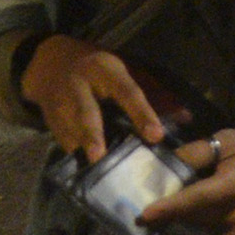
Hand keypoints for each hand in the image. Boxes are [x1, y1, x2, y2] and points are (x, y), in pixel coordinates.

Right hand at [18, 33, 162, 163]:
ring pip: (69, 128)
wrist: (48, 62)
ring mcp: (60, 103)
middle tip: (100, 156)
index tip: (155, 136)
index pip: (126, 91)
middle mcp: (79, 84)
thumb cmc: (97, 68)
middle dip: (92, 133)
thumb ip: (155, 93)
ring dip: (82, 149)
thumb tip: (186, 117)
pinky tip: (86, 172)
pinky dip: (73, 155)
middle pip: (86, 110)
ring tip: (96, 172)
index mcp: (104, 69)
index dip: (141, 113)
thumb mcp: (124, 70)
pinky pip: (61, 140)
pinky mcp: (49, 119)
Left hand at [141, 129, 234, 234]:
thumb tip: (172, 160)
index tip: (142, 216)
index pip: (191, 201)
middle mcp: (230, 216)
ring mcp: (234, 231)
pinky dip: (200, 213)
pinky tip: (206, 197)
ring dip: (185, 208)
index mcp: (231, 189)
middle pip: (187, 214)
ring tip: (182, 189)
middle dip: (169, 204)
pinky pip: (207, 226)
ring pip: (195, 221)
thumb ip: (202, 150)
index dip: (165, 208)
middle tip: (153, 189)